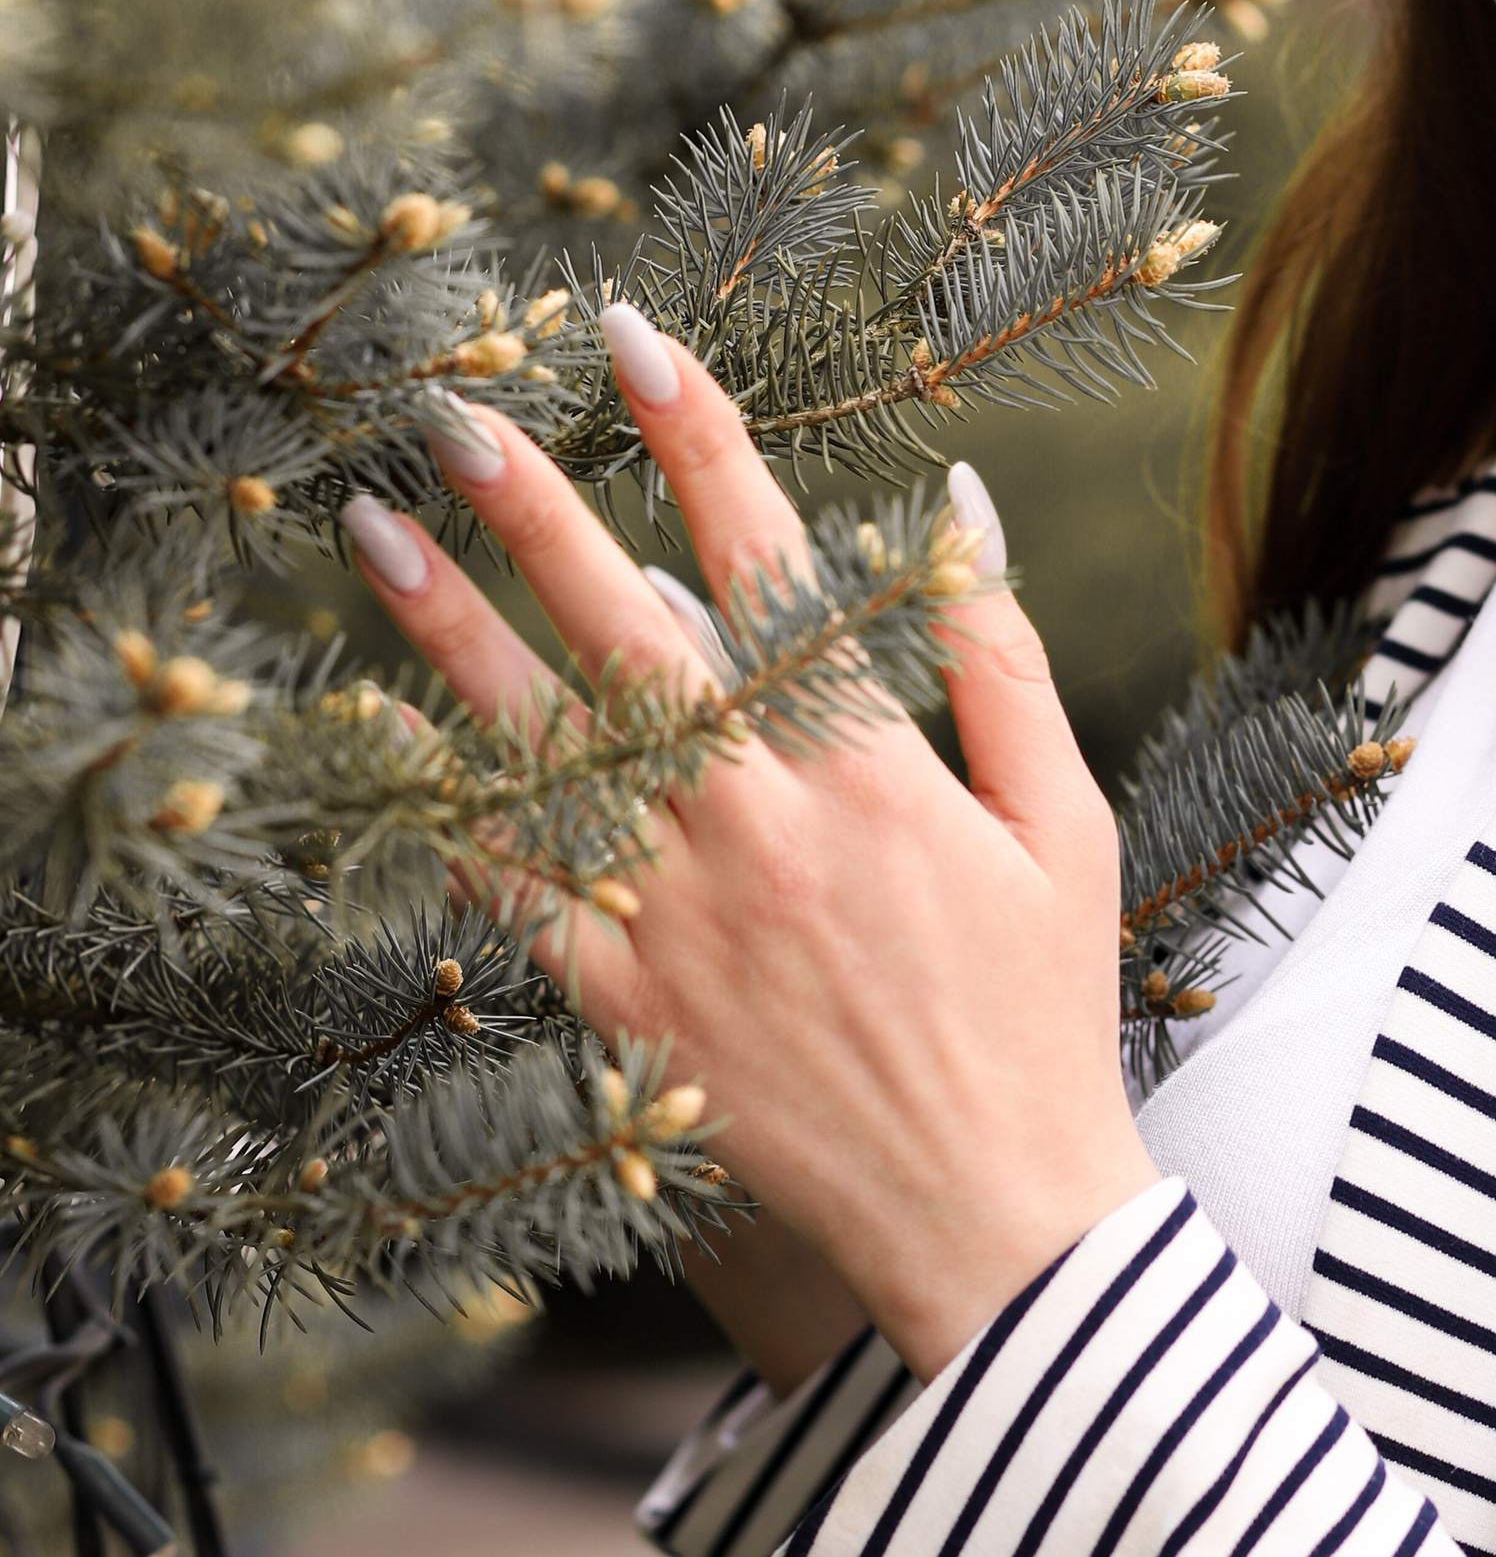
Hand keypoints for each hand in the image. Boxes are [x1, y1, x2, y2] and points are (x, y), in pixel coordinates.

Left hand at [342, 307, 1158, 1383]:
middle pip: (626, 633)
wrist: (994, 1218)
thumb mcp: (1062, 820)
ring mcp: (680, 920)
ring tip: (371, 528)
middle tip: (453, 409)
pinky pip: (510, 889)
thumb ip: (1000, 654)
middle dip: (534, 508)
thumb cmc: (1040, 1010)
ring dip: (450, 630)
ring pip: (543, 746)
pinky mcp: (626, 1005)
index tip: (632, 339)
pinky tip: (377, 724)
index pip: (769, 559)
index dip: (698, 437)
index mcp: (875, 769)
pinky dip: (443, 801)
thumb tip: (955, 496)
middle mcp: (763, 828)